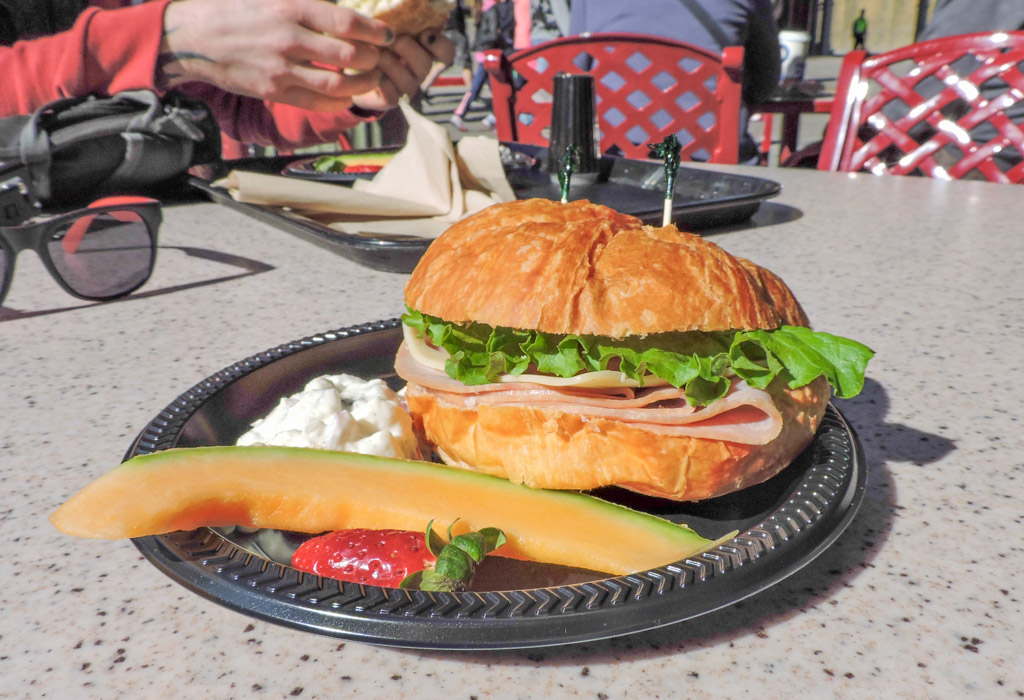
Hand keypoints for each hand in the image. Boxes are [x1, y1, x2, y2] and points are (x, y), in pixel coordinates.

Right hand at [159, 0, 394, 110]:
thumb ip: (307, 1)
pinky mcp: (274, 91)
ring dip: (362, 83)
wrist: (194, 37)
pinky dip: (339, 100)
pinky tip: (346, 94)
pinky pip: (318, 101)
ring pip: (338, 83)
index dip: (375, 31)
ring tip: (370, 78)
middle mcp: (288, 38)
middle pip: (349, 55)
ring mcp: (281, 68)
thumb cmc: (236, 10)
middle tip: (380, 57)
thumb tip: (341, 5)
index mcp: (290, 6)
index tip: (387, 34)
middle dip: (373, 58)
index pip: (346, 22)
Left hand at [351, 29, 454, 112]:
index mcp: (423, 49)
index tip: (424, 33)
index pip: (447, 52)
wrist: (348, 65)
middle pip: (426, 65)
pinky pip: (392, 95)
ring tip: (375, 54)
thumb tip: (408, 7)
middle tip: (390, 39)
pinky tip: (368, 71)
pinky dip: (379, 81)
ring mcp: (406, 87)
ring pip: (409, 82)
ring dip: (391, 64)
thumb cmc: (369, 39)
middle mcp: (418, 70)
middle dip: (408, 49)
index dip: (440, 45)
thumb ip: (399, 20)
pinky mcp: (391, 100)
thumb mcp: (385, 26)